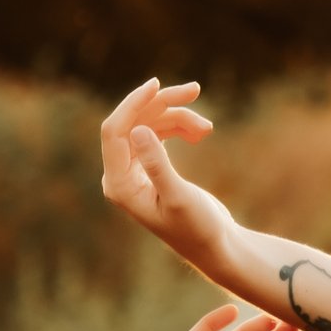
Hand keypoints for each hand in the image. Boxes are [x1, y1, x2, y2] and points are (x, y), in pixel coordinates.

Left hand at [101, 76, 227, 257]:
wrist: (216, 245)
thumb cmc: (198, 228)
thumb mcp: (178, 197)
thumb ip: (158, 165)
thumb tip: (138, 129)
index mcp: (119, 185)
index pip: (114, 132)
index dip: (133, 104)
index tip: (157, 84)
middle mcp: (121, 176)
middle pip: (134, 122)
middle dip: (163, 105)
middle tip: (195, 90)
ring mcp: (135, 170)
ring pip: (150, 125)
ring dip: (178, 118)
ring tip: (207, 128)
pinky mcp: (150, 166)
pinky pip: (158, 133)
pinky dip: (180, 128)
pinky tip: (202, 133)